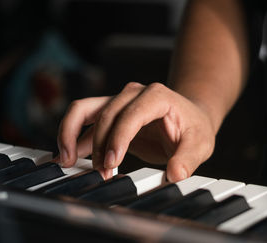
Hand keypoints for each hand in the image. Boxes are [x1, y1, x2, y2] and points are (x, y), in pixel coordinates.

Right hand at [57, 82, 215, 180]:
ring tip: (66, 160)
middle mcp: (132, 93)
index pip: (130, 114)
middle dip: (98, 146)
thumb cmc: (193, 127)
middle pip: (104, 114)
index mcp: (155, 95)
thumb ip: (188, 158)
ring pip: (83, 110)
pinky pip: (84, 120)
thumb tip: (175, 174)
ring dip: (71, 134)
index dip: (118, 139)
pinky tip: (67, 155)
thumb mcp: (200, 143)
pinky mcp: (109, 113)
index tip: (111, 164)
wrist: (188, 117)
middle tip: (100, 173)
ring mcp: (117, 101)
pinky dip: (72, 136)